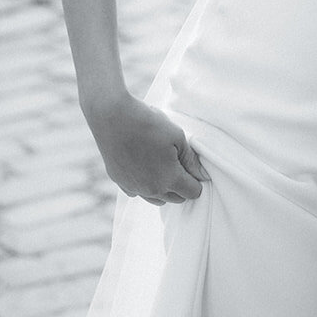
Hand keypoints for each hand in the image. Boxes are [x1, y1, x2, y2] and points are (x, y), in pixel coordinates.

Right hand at [86, 94, 208, 203]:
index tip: (194, 166)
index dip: (197, 181)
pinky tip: (144, 166)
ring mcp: (133, 188)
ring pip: (156, 198)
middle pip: (175, 198)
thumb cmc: (149, 124)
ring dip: (164, 188)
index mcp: (169, 180)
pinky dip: (144, 184)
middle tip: (180, 163)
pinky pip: (137, 192)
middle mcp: (151, 190)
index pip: (192, 192)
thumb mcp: (177, 137)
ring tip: (164, 165)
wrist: (113, 117)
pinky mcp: (119, 182)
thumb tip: (203, 176)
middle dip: (182, 185)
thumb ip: (191, 160)